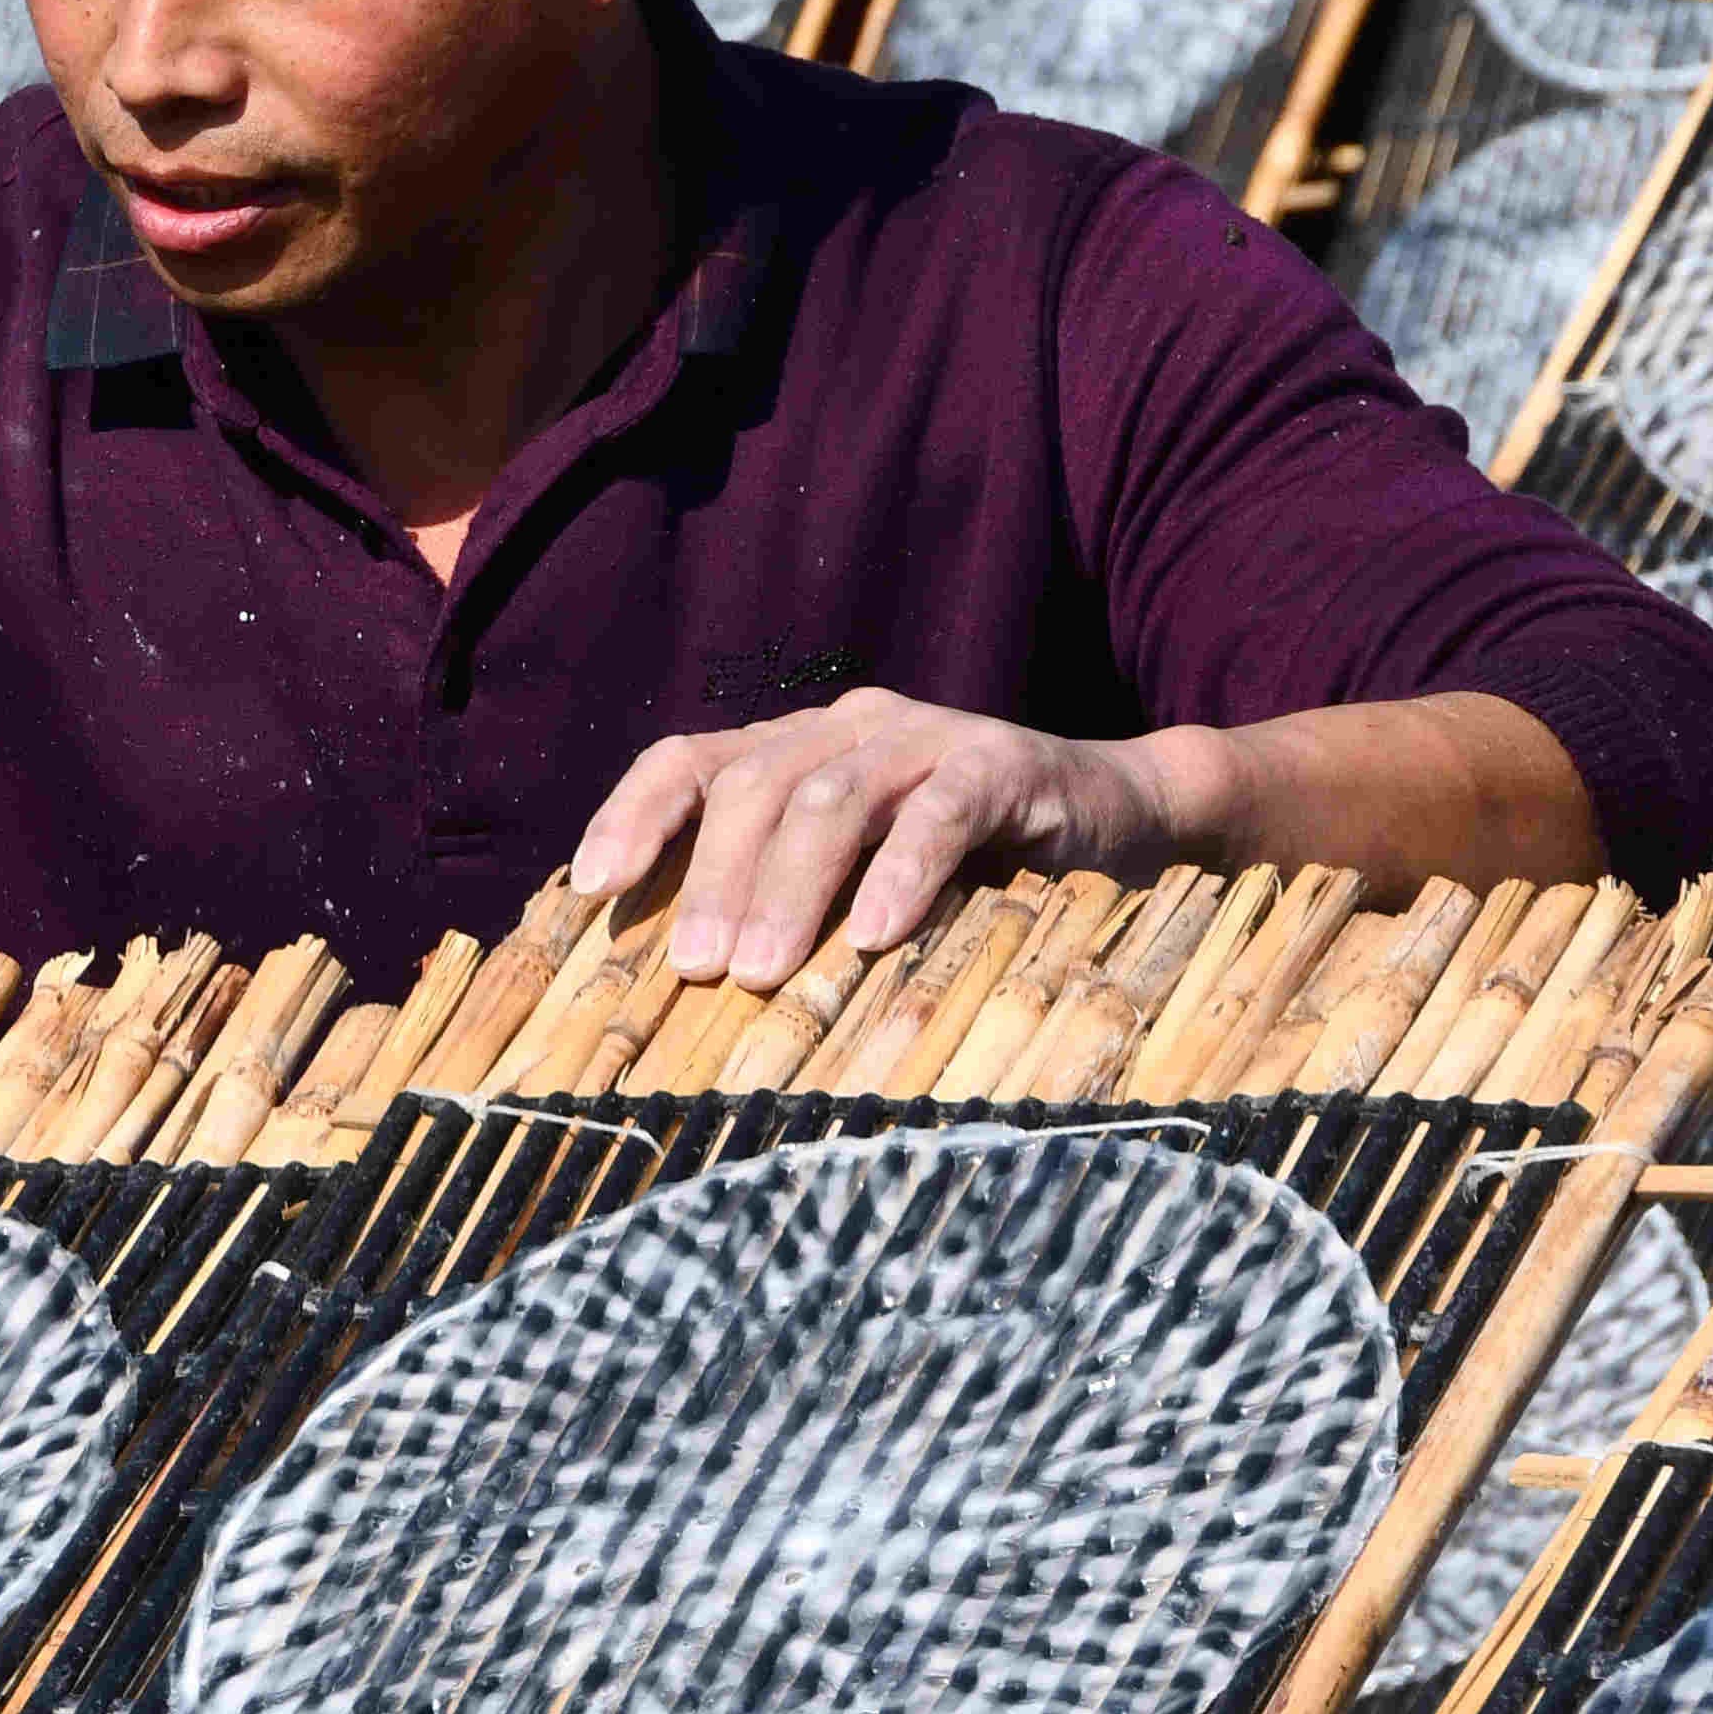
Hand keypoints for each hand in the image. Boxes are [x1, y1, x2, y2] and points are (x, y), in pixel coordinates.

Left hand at [574, 690, 1187, 988]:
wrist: (1120, 818)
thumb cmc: (969, 871)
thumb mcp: (859, 881)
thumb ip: (785, 901)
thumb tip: (678, 985)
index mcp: (796, 749)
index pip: (689, 762)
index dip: (632, 816)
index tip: (592, 891)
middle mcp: (850, 728)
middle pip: (753, 786)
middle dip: (716, 881)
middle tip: (698, 970)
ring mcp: (927, 737)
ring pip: (833, 797)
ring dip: (789, 888)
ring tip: (763, 972)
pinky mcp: (1004, 762)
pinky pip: (941, 812)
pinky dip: (901, 872)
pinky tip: (877, 932)